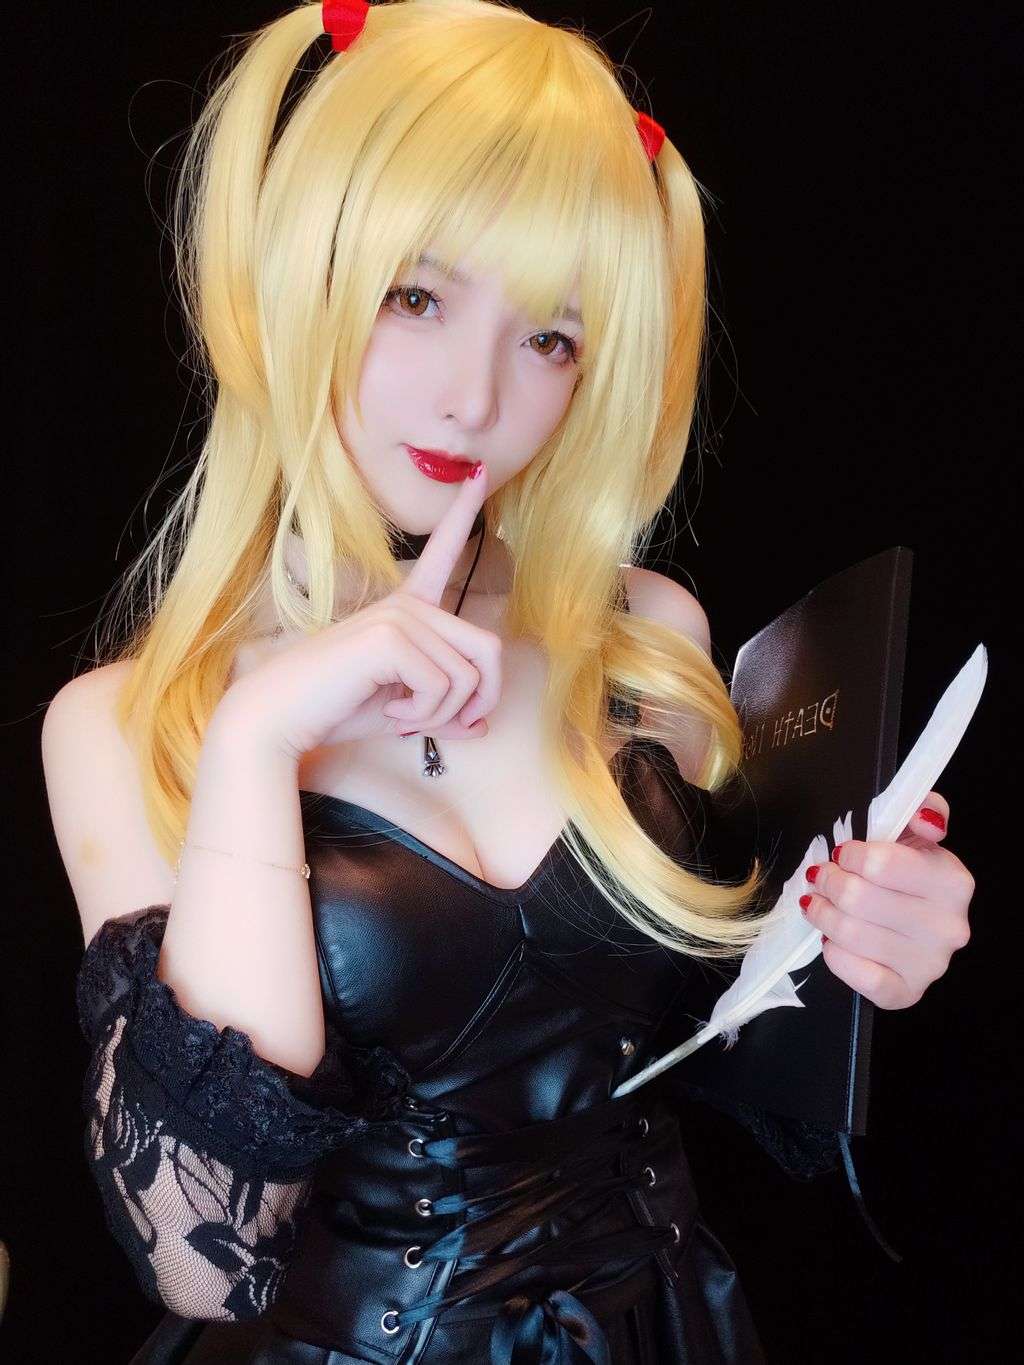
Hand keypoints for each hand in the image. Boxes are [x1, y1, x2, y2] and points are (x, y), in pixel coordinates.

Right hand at [221, 461, 501, 760]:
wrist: (279, 716)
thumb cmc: (334, 709)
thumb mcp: (402, 711)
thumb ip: (442, 712)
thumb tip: (483, 728)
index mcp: (407, 608)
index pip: (444, 554)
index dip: (463, 512)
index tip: (480, 473)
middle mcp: (407, 604)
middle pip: (490, 648)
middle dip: (479, 699)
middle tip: (446, 723)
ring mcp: (399, 615)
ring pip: (469, 676)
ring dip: (443, 713)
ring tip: (403, 715)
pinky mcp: (390, 637)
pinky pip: (443, 686)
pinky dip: (425, 714)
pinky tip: (390, 711)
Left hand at [798, 791, 974, 1008]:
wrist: (914, 928)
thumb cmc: (906, 877)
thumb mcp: (915, 835)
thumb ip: (923, 809)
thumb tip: (923, 815)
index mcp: (953, 882)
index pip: (879, 863)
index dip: (850, 855)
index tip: (843, 854)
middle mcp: (948, 927)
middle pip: (858, 899)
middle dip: (829, 882)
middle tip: (822, 876)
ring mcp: (929, 964)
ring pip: (849, 934)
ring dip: (822, 913)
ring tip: (819, 902)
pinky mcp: (905, 993)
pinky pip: (855, 973)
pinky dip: (833, 953)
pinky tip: (832, 939)